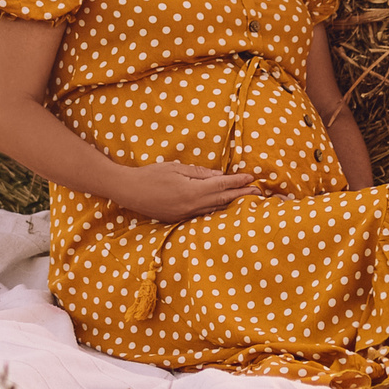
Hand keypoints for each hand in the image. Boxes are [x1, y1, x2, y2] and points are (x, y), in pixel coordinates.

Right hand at [110, 160, 258, 222]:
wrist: (129, 191)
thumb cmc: (151, 175)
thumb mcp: (176, 168)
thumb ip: (199, 173)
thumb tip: (219, 176)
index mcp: (192, 191)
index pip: (221, 186)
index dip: (238, 182)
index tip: (252, 178)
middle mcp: (191, 206)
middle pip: (222, 201)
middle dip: (242, 195)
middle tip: (259, 192)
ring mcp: (185, 215)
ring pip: (214, 210)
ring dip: (231, 205)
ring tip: (246, 201)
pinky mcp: (179, 220)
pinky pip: (202, 215)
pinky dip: (216, 211)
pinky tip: (223, 209)